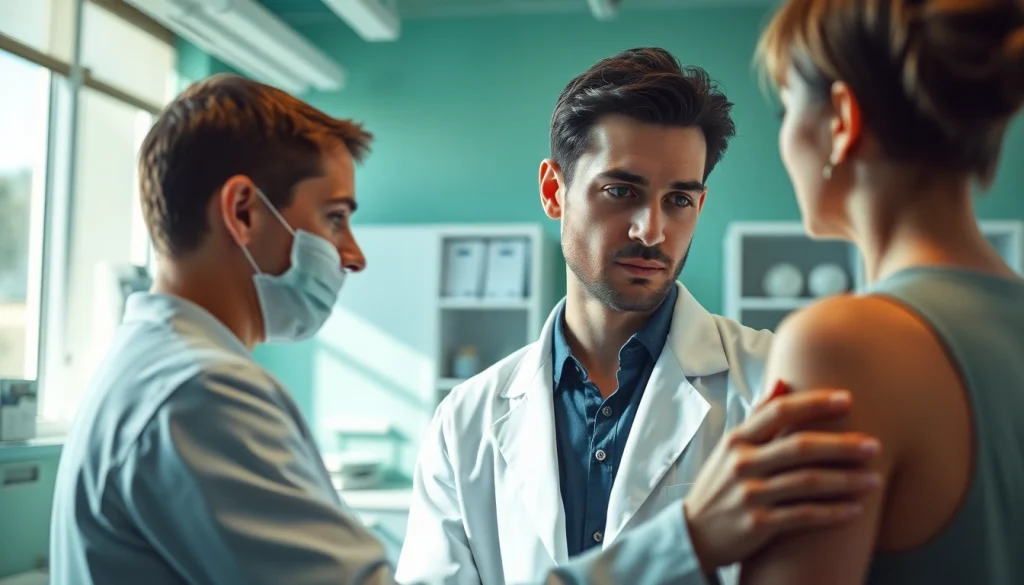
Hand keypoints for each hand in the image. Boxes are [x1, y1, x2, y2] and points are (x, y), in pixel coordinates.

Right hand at [682, 389, 880, 571]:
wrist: (694, 535)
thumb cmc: (720, 486)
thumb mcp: (730, 448)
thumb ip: (758, 418)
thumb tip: (782, 382)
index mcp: (737, 440)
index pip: (778, 411)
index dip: (814, 403)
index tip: (847, 398)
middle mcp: (742, 463)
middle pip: (800, 447)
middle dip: (842, 445)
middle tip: (874, 445)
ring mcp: (750, 494)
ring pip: (808, 482)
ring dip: (846, 481)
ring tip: (875, 480)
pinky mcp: (758, 524)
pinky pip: (804, 516)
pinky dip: (833, 513)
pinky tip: (855, 510)